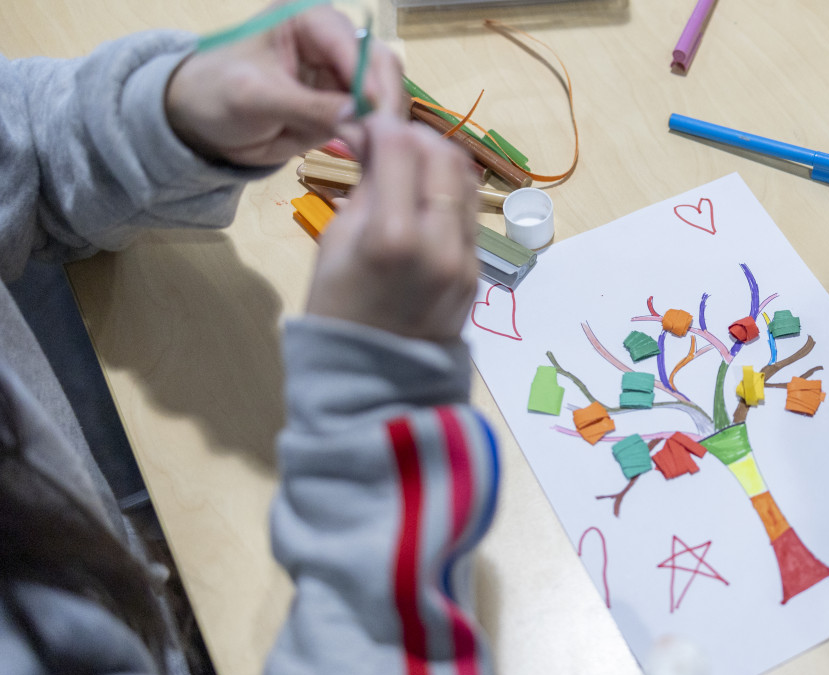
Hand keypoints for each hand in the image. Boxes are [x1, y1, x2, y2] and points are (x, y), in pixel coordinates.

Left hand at [165, 3, 402, 165]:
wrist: (198, 122)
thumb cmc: (214, 94)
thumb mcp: (256, 98)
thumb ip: (307, 105)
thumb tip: (358, 116)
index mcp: (309, 20)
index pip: (354, 46)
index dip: (371, 80)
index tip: (378, 117)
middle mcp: (333, 43)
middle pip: (381, 68)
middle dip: (384, 103)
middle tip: (385, 140)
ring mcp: (341, 76)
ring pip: (384, 96)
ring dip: (384, 124)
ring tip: (376, 151)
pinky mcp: (343, 106)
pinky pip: (372, 121)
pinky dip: (375, 138)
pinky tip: (370, 154)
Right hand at [305, 112, 477, 342]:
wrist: (376, 379)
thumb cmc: (338, 310)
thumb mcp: (336, 242)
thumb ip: (366, 185)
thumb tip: (375, 135)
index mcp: (393, 237)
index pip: (400, 147)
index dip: (380, 125)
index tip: (363, 126)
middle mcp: (439, 243)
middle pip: (442, 155)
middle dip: (413, 138)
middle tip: (386, 144)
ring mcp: (465, 258)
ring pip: (464, 180)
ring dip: (435, 161)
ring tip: (406, 169)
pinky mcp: (477, 269)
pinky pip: (468, 213)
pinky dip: (446, 194)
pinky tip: (421, 201)